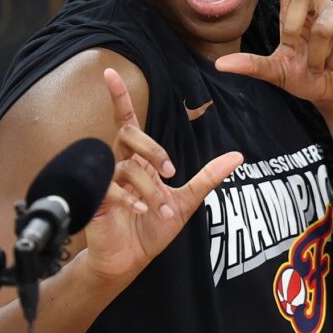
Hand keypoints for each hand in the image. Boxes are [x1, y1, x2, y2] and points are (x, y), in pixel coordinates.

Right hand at [83, 66, 243, 287]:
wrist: (130, 260)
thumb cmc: (151, 229)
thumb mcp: (186, 201)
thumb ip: (208, 177)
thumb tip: (238, 156)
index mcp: (137, 159)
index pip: (127, 121)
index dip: (119, 97)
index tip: (110, 72)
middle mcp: (119, 163)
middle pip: (129, 134)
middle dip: (153, 149)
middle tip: (170, 173)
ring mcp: (104, 180)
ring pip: (126, 164)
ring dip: (149, 186)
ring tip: (157, 208)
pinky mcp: (95, 199)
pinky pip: (110, 187)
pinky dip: (130, 198)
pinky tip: (141, 209)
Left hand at [217, 0, 332, 111]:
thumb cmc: (306, 78)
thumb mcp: (276, 72)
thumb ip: (252, 65)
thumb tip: (220, 64)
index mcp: (296, 11)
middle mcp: (318, 4)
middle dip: (296, 30)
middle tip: (302, 57)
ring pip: (323, 25)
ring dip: (318, 55)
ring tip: (321, 65)